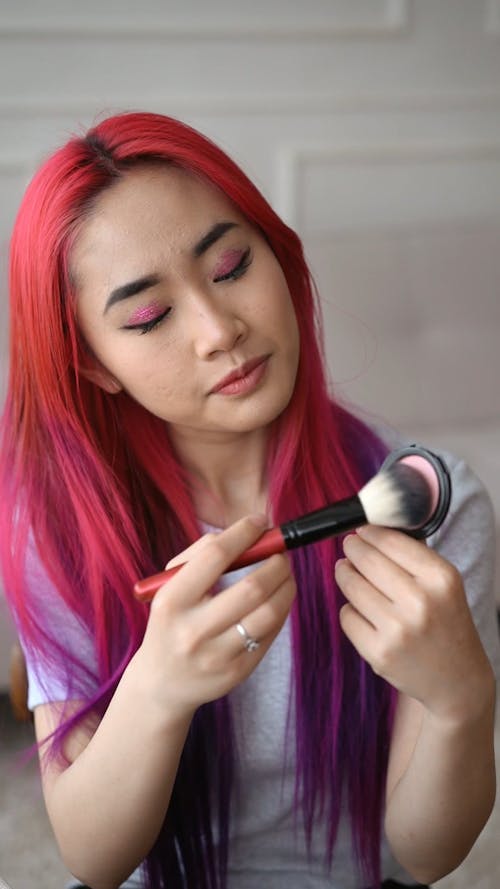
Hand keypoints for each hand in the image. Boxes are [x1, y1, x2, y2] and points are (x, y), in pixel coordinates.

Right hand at [133, 515, 295, 719]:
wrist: (161, 682)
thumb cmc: (171, 621)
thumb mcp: (170, 586)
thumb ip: (201, 555)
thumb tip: (247, 532)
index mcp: (172, 601)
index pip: (216, 556)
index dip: (243, 533)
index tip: (259, 522)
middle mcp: (193, 630)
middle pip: (252, 587)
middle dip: (276, 562)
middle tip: (281, 550)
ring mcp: (217, 655)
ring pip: (269, 612)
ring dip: (286, 585)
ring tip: (285, 572)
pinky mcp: (237, 672)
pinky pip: (271, 633)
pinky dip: (281, 608)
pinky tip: (278, 597)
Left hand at [335, 525, 493, 723]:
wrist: (457, 679)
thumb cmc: (445, 622)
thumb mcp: (443, 584)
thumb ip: (412, 556)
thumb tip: (371, 531)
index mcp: (441, 578)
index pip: (391, 541)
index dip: (369, 533)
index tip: (361, 531)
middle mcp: (420, 602)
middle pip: (366, 560)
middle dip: (352, 549)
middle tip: (349, 547)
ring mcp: (398, 630)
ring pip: (351, 586)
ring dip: (345, 575)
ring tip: (346, 571)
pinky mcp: (378, 653)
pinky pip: (347, 616)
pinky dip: (350, 610)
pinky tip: (361, 610)